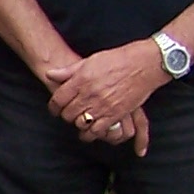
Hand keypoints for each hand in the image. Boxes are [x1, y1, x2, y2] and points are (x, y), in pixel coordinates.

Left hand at [43, 42, 167, 141]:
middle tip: (68, 114)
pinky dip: (91, 133)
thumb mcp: (89, 61)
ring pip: (80, 123)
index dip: (53, 107)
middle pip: (68, 113)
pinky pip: (98, 130)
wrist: (144, 64)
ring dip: (78, 124)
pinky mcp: (116, 114)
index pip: (58, 99)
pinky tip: (90, 131)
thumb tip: (50, 74)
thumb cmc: (117, 59)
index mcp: (81, 80)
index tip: (55, 109)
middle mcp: (89, 94)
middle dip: (66, 115)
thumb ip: (68, 71)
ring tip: (79, 121)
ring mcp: (102, 106)